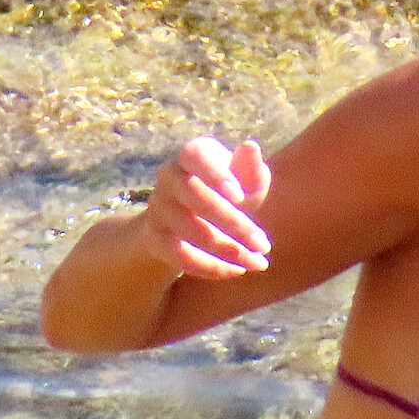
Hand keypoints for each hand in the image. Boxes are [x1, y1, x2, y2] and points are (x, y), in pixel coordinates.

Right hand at [142, 137, 272, 278]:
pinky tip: (237, 271)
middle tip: (264, 245)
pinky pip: (179, 255)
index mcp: (192, 155)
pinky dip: (209, 267)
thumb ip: (251, 170)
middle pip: (195, 196)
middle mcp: (169, 175)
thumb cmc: (230, 194)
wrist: (192, 220)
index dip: (215, 175)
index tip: (240, 197)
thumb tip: (251, 147)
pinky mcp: (154, 236)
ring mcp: (158, 206)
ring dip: (227, 250)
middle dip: (233, 223)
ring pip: (189, 229)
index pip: (194, 155)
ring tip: (258, 263)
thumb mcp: (245, 182)